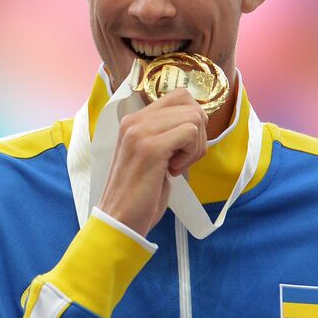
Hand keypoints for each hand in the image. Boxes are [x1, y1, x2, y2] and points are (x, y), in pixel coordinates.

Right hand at [95, 89, 207, 235]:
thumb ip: (166, 135)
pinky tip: (173, 171)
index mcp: (134, 121)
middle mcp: (135, 121)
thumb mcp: (151, 155)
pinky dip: (191, 154)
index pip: (179, 97)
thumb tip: (198, 121)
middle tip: (182, 158)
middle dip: (198, 133)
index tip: (181, 147)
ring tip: (175, 166)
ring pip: (194, 117)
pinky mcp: (151, 147)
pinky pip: (191, 132)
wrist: (119, 220)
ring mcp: (141, 132)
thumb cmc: (139, 194)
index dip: (191, 120)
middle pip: (190, 104)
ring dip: (195, 146)